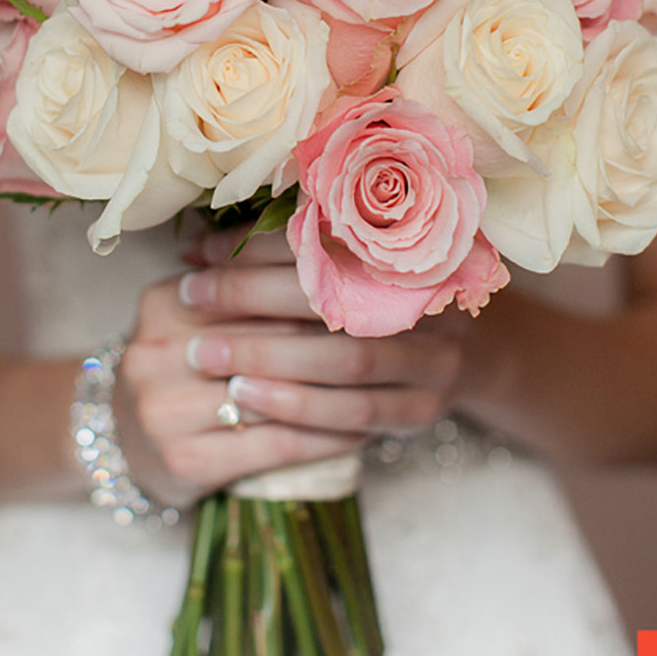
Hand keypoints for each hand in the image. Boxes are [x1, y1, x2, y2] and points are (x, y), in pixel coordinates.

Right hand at [110, 230, 366, 511]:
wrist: (118, 439)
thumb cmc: (177, 366)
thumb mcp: (193, 313)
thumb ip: (242, 284)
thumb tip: (321, 243)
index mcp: (162, 303)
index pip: (253, 291)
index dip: (314, 291)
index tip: (370, 287)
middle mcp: (156, 354)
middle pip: (268, 341)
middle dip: (333, 338)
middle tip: (393, 333)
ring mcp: (165, 411)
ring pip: (276, 395)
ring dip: (339, 392)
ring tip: (387, 381)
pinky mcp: (185, 461)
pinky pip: (276, 445)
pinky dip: (325, 438)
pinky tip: (360, 431)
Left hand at [173, 226, 466, 447]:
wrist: (465, 352)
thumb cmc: (380, 294)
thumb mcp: (348, 260)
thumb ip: (286, 248)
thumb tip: (196, 243)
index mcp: (409, 247)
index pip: (324, 238)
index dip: (256, 245)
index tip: (198, 252)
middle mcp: (429, 299)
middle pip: (335, 297)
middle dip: (253, 298)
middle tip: (191, 298)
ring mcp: (432, 360)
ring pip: (345, 361)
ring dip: (269, 360)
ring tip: (207, 356)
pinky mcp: (422, 410)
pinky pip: (356, 417)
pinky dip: (297, 409)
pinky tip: (249, 400)